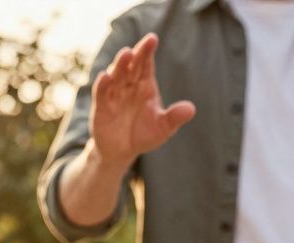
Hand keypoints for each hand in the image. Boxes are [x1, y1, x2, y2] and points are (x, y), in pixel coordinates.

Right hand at [89, 33, 195, 169]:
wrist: (122, 151)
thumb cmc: (144, 135)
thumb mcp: (163, 128)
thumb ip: (174, 117)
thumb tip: (191, 109)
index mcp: (145, 86)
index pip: (146, 65)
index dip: (148, 52)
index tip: (152, 39)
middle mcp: (128, 85)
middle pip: (131, 66)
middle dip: (135, 55)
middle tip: (140, 45)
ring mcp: (114, 94)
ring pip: (116, 75)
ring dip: (119, 65)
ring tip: (125, 54)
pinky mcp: (101, 106)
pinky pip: (101, 93)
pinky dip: (102, 84)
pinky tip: (105, 76)